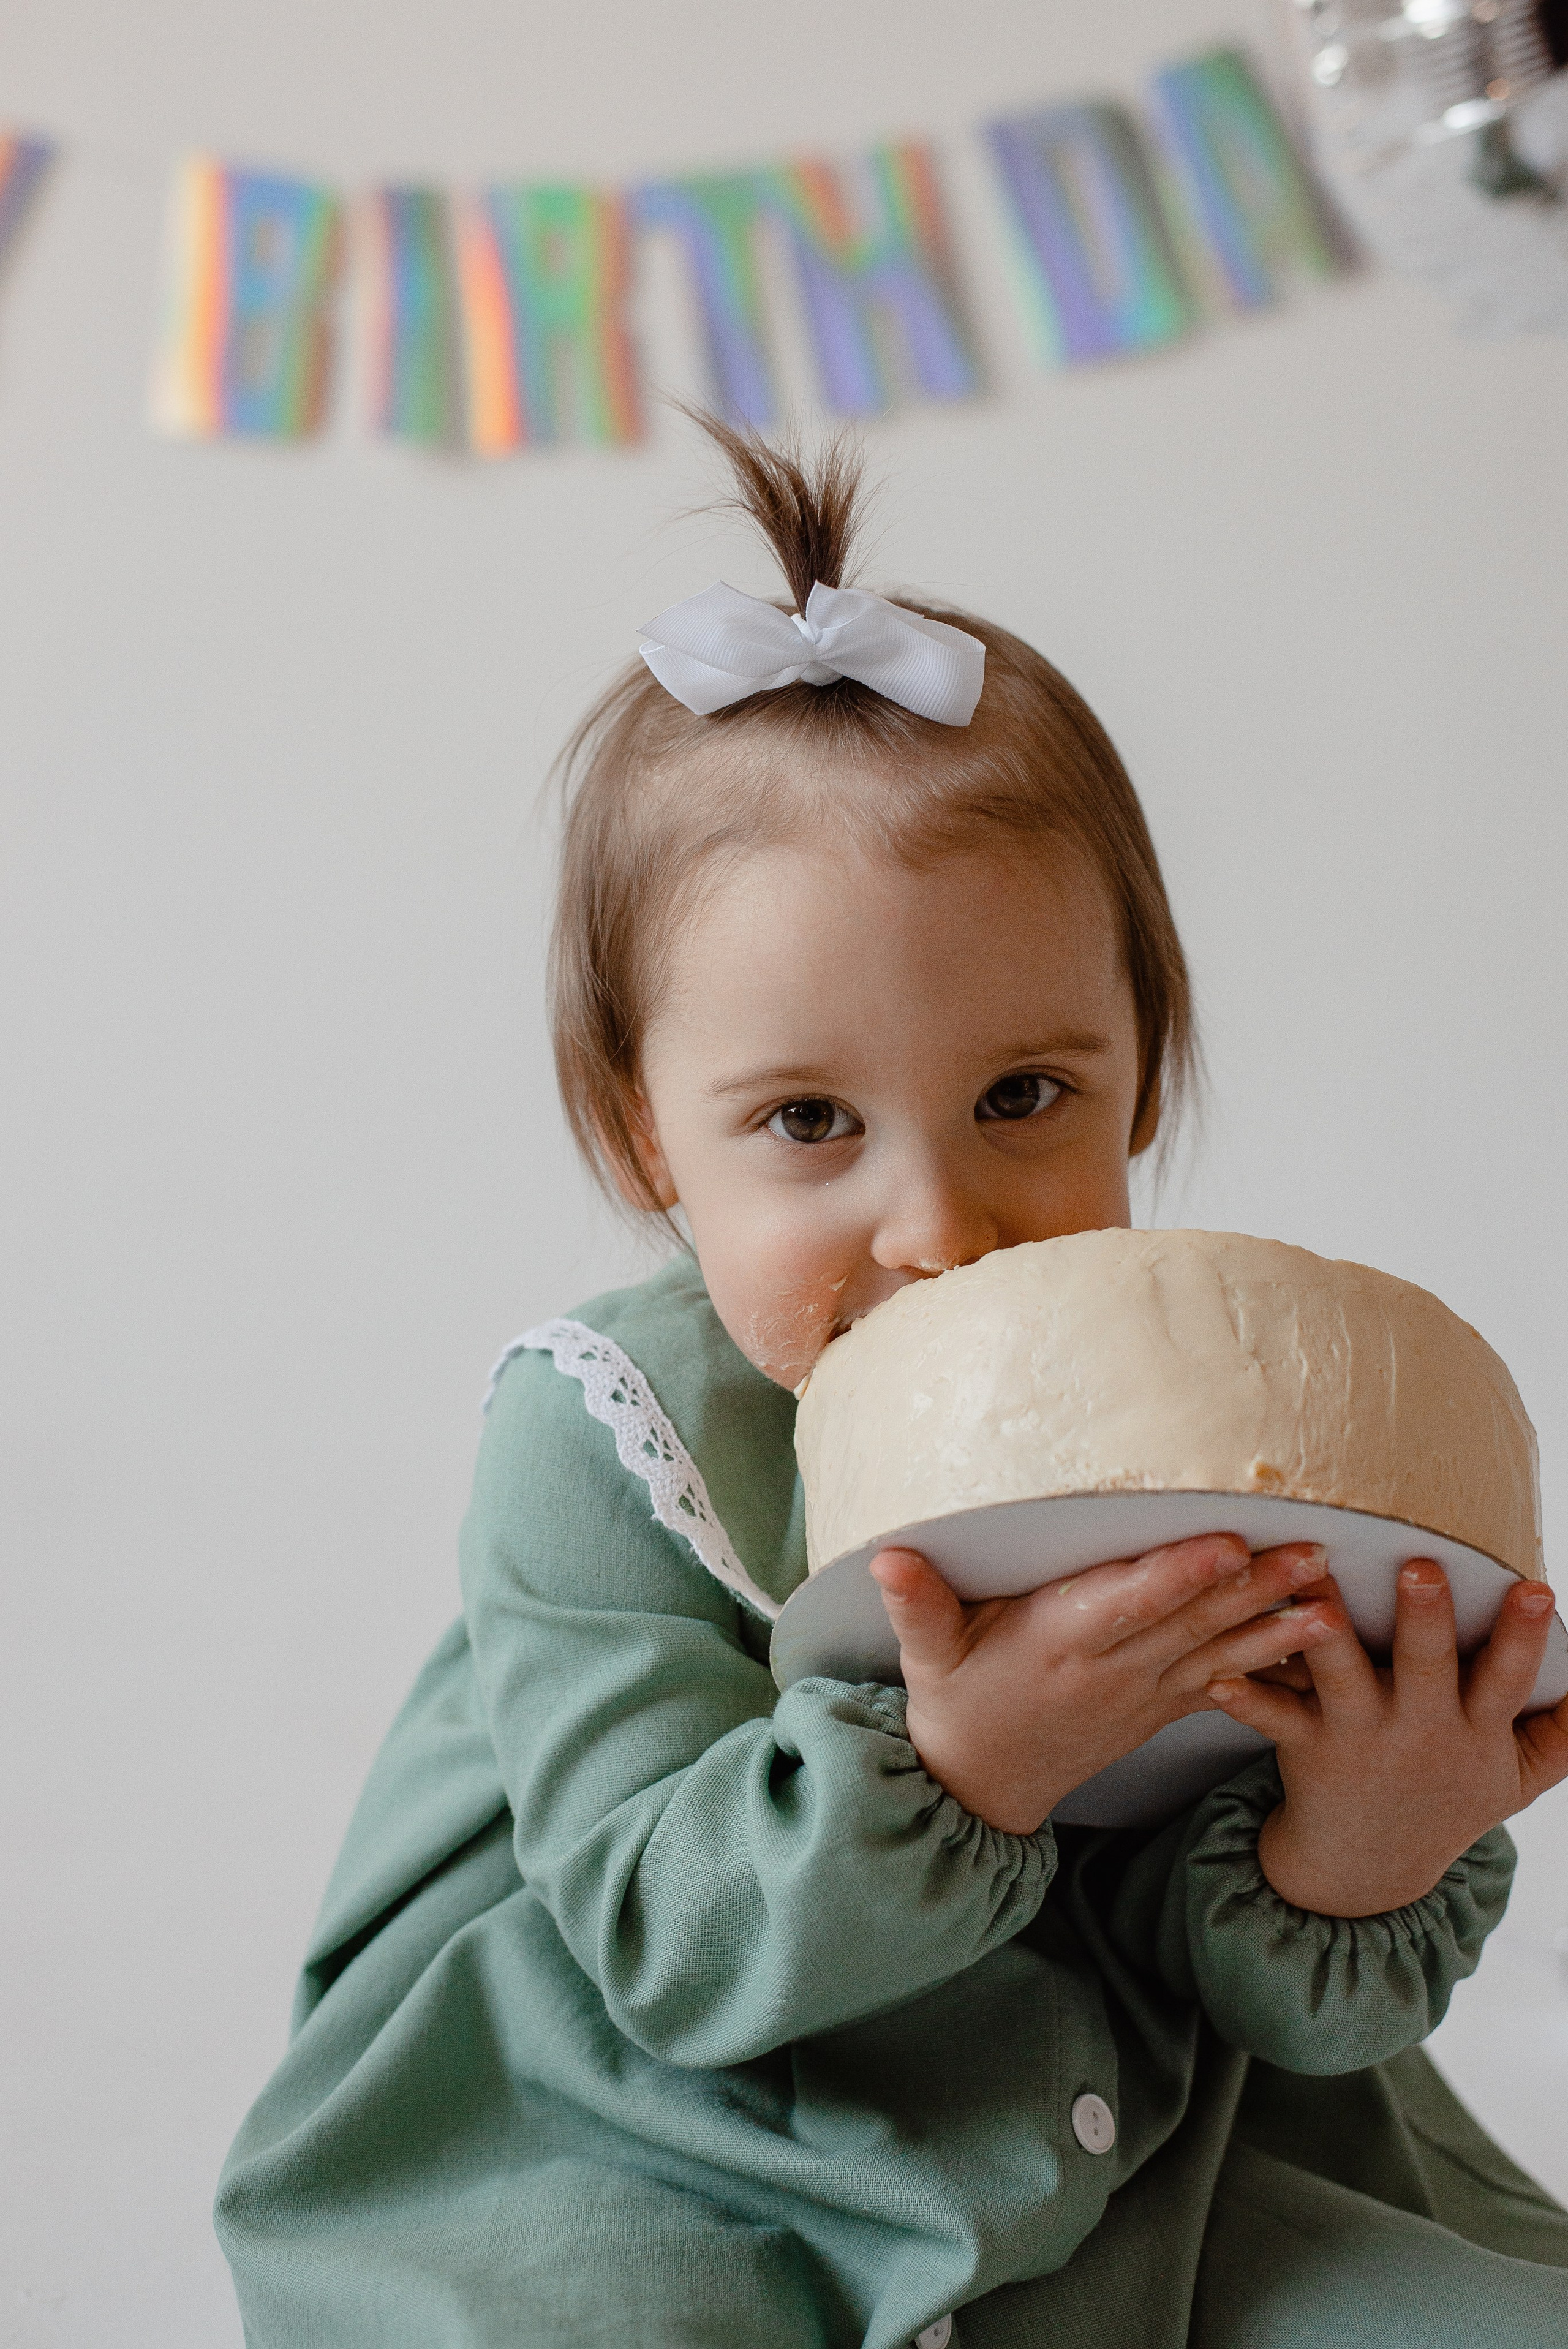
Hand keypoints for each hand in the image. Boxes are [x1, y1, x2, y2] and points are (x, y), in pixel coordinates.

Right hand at [869, 1534, 1336, 1833]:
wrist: (981, 1787)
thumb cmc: (954, 1703)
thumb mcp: (926, 1657)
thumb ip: (915, 1604)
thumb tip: (887, 1555)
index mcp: (1058, 1643)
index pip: (1126, 1603)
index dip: (1175, 1576)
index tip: (1224, 1546)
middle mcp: (1110, 1670)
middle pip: (1190, 1622)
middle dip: (1253, 1588)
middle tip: (1314, 1553)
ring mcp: (1140, 1694)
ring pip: (1219, 1652)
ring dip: (1278, 1626)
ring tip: (1335, 1603)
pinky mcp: (1158, 1709)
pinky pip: (1223, 1685)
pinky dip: (1271, 1667)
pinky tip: (1316, 1647)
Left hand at [1208, 1561, 1567, 1915]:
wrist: (1371, 1867)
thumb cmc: (1449, 1797)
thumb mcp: (1517, 1776)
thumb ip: (1564, 1734)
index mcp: (1474, 1730)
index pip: (1507, 1680)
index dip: (1521, 1637)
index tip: (1535, 1589)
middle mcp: (1419, 1731)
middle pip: (1425, 1669)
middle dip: (1425, 1620)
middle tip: (1421, 1568)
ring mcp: (1359, 1736)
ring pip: (1342, 1679)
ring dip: (1325, 1637)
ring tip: (1309, 1592)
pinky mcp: (1305, 1744)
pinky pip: (1272, 1719)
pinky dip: (1246, 1698)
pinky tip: (1217, 1675)